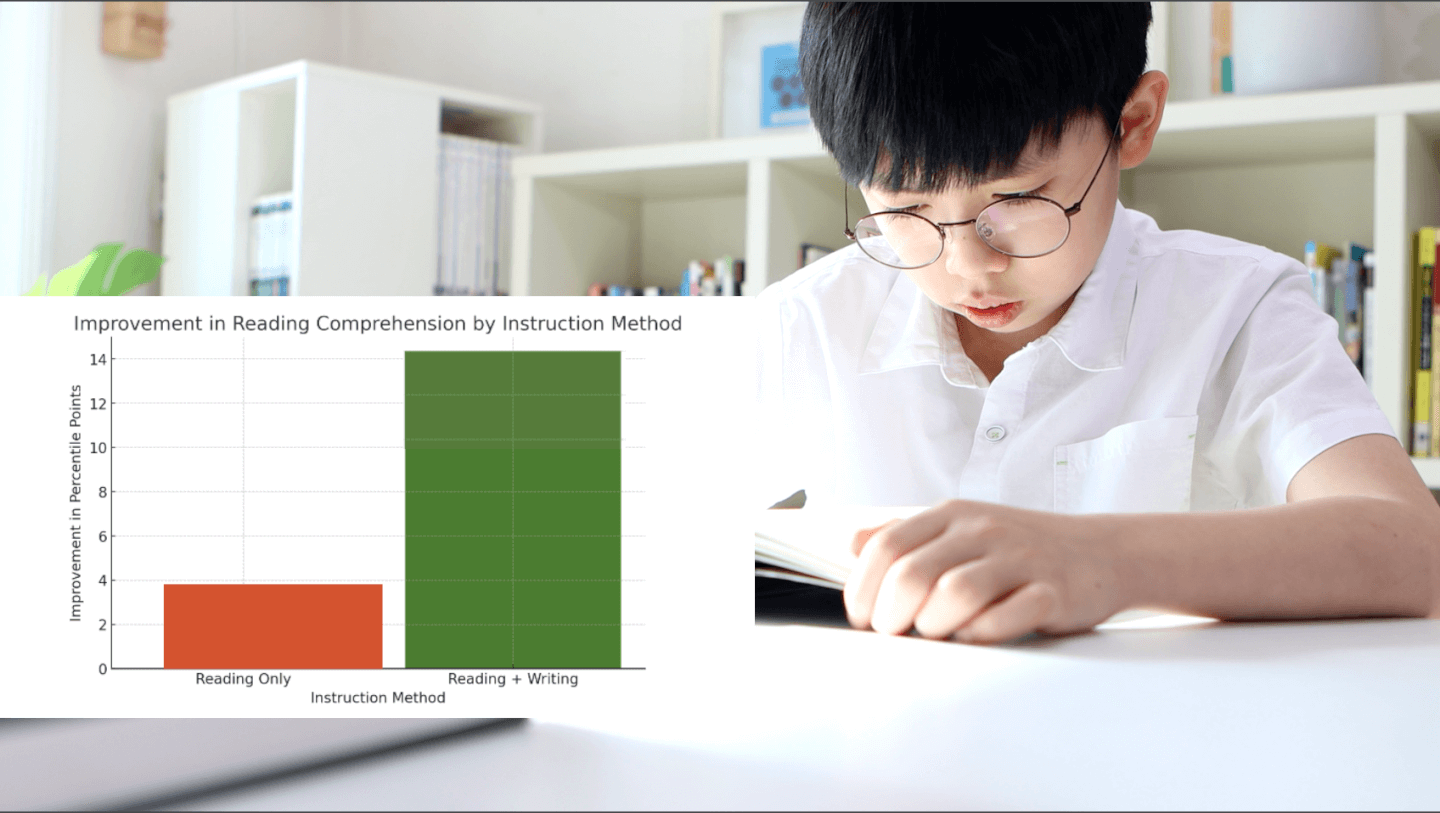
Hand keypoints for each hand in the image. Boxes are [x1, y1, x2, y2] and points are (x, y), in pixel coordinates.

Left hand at [844, 500, 1126, 642]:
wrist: (1104, 552)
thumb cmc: (1023, 548)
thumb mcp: (961, 528)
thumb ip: (908, 535)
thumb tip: (854, 543)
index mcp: (953, 514)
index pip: (886, 545)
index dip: (863, 588)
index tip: (863, 617)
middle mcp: (983, 530)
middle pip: (912, 574)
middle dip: (891, 615)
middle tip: (896, 632)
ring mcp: (1020, 559)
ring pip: (953, 595)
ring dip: (934, 625)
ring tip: (938, 632)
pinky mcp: (1052, 592)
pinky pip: (1004, 619)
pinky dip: (981, 634)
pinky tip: (978, 634)